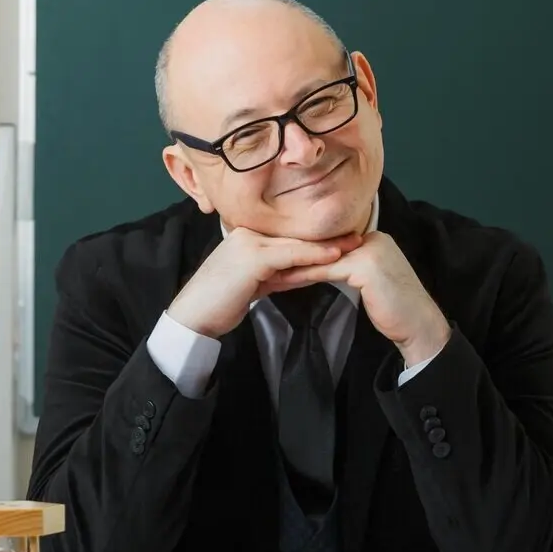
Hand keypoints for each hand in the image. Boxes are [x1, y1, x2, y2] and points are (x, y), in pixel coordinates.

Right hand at [167, 228, 364, 338]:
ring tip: (355, 244)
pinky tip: (335, 257)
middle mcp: (246, 234)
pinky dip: (314, 256)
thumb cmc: (219, 304)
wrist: (193, 317)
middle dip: (327, 239)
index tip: (342, 240)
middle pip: (294, 237)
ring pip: (295, 245)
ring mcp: (248, 244)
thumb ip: (276, 275)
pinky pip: (290, 256)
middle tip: (359, 237)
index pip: (287, 239)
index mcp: (245, 238)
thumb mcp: (254, 285)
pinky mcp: (251, 258)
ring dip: (327, 246)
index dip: (315, 240)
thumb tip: (304, 271)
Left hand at [264, 232, 449, 366]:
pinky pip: (326, 270)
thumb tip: (320, 267)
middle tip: (264, 263)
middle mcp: (373, 238)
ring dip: (293, 264)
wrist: (419, 327)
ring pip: (321, 257)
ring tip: (267, 271)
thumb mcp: (369, 282)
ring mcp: (370, 250)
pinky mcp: (365, 266)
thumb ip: (349, 268)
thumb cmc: (394, 310)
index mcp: (373, 239)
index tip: (276, 259)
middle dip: (293, 255)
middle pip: (324, 246)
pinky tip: (284, 281)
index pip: (330, 242)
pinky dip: (303, 275)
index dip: (303, 251)